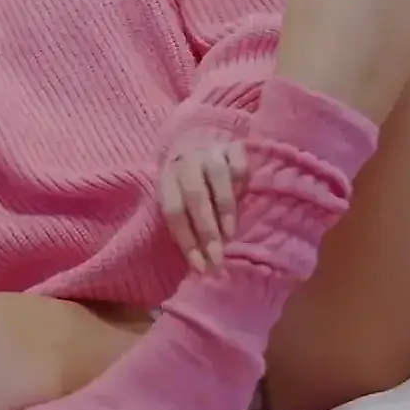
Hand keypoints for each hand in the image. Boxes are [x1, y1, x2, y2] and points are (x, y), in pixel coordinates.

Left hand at [159, 140, 247, 272]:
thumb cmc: (188, 185)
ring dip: (225, 209)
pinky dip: (242, 182)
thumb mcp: (180, 203)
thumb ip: (188, 226)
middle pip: (195, 195)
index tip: (201, 267)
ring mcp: (210, 152)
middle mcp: (186, 163)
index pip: (173, 211)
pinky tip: (242, 196)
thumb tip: (201, 264)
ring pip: (218, 177)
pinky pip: (239, 164)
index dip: (186, 241)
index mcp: (167, 179)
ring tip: (230, 233)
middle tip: (217, 257)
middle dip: (206, 231)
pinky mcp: (232, 146)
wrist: (197, 142)